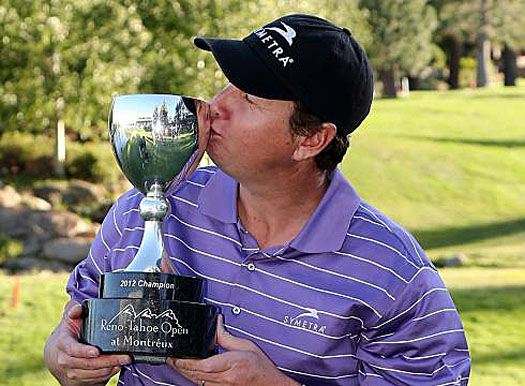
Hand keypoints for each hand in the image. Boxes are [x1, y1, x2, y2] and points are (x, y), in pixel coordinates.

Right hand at [44, 300, 130, 385]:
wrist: (55, 356)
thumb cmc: (67, 335)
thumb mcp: (68, 321)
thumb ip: (73, 311)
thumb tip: (77, 307)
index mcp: (63, 344)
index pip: (72, 349)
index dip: (84, 351)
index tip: (96, 351)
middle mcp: (65, 361)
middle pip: (88, 364)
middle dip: (108, 361)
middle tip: (124, 357)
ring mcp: (71, 372)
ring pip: (93, 374)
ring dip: (110, 368)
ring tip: (123, 361)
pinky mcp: (77, 381)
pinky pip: (94, 380)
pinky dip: (106, 375)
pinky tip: (115, 367)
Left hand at [167, 314, 298, 385]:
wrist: (269, 385)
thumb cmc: (261, 367)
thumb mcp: (246, 346)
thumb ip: (227, 337)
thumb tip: (216, 323)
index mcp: (232, 364)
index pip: (204, 365)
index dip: (186, 361)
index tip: (176, 355)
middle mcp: (224, 379)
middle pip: (195, 374)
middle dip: (179, 365)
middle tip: (169, 356)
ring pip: (196, 381)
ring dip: (183, 372)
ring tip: (174, 362)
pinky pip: (201, 385)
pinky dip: (192, 377)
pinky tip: (187, 371)